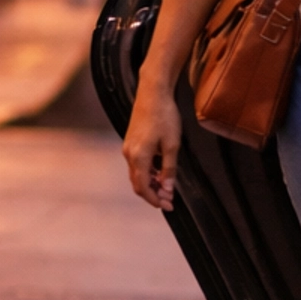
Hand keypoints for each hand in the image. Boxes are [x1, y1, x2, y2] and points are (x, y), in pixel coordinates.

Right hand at [123, 70, 182, 209]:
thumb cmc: (165, 116)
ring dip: (151, 184)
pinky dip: (148, 173)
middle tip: (169, 201)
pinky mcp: (130, 142)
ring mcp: (128, 148)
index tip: (168, 206)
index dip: (156, 199)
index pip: (144, 187)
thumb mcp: (172, 144)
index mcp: (138, 157)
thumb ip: (169, 169)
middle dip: (153, 194)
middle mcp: (129, 154)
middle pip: (138, 183)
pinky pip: (137, 164)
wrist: (153, 93)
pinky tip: (160, 173)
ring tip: (167, 188)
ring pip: (137, 174)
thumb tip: (168, 189)